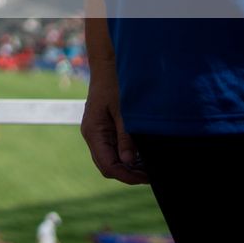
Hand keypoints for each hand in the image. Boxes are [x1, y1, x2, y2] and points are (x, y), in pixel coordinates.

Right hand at [80, 68, 148, 184]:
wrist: (108, 65)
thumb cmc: (115, 84)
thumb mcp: (124, 111)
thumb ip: (125, 137)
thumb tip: (128, 162)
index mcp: (93, 132)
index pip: (107, 166)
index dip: (127, 176)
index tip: (147, 177)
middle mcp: (92, 135)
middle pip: (107, 166)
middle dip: (128, 174)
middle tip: (151, 174)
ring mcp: (97, 132)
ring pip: (110, 159)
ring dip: (128, 166)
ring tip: (149, 166)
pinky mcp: (104, 128)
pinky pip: (112, 149)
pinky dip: (126, 155)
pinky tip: (142, 154)